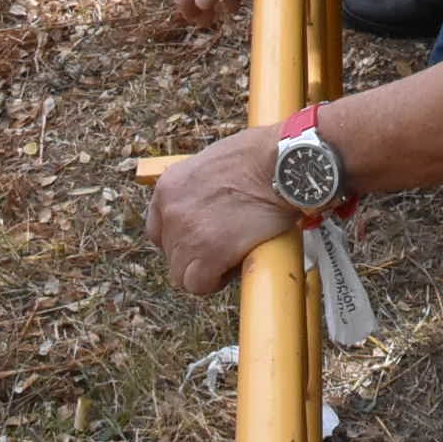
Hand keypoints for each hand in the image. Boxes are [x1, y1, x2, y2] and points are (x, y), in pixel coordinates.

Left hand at [149, 127, 294, 293]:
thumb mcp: (215, 162)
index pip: (158, 228)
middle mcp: (171, 210)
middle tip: (225, 245)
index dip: (181, 238)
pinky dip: (216, 280)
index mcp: (169, 186)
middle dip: (195, 254)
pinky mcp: (209, 254)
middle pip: (171, 252)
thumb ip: (200, 188)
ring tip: (233, 254)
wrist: (283, 163)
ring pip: (182, 273)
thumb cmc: (262, 157)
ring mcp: (187, 234)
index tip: (201, 239)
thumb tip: (207, 207)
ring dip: (206, 269)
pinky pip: (200, 285)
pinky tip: (235, 264)